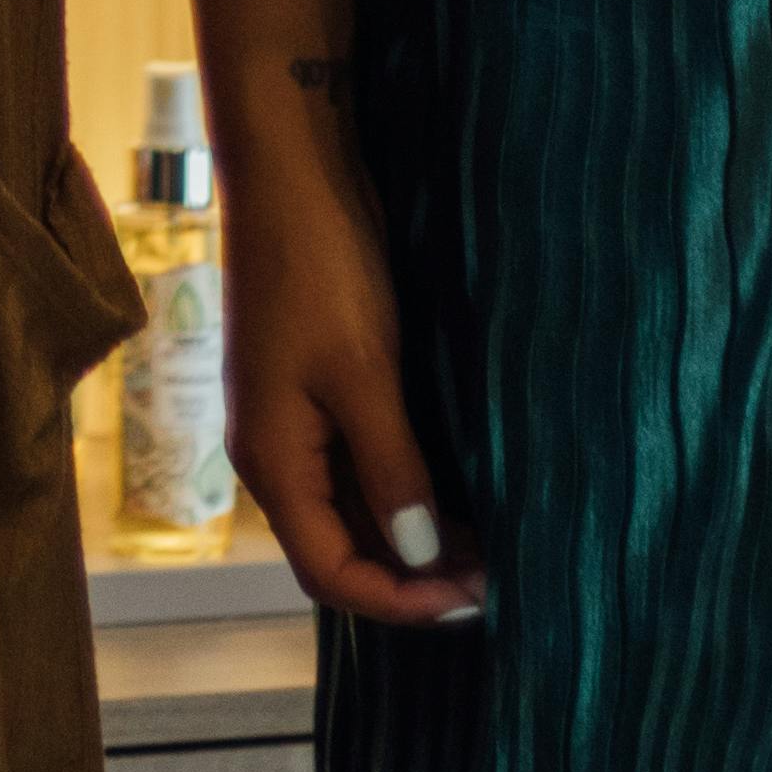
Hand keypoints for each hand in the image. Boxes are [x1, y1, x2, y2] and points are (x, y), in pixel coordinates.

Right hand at [218, 107, 484, 631]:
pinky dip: (405, 489)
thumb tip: (419, 557)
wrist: (291, 171)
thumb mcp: (363, 373)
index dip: (400, 600)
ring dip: (414, 535)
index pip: (329, 573)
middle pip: (340, 549)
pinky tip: (458, 488)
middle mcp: (277, 452)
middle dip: (414, 575)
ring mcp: (294, 419)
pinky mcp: (316, 387)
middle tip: (498, 577)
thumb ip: (390, 470)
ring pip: (353, 510)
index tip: (475, 599)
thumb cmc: (320, 268)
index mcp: (273, 459)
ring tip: (490, 542)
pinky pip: (357, 465)